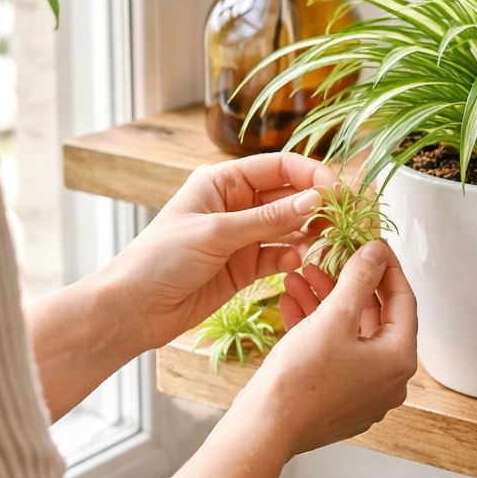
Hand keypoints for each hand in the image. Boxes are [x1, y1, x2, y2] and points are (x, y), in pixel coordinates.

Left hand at [105, 152, 337, 351]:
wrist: (133, 310)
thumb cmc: (160, 260)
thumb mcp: (217, 233)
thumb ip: (269, 219)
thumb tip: (316, 200)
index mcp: (222, 182)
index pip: (279, 167)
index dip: (311, 176)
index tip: (337, 192)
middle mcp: (236, 204)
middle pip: (289, 196)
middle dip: (316, 206)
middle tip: (343, 220)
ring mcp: (242, 236)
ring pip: (289, 227)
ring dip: (310, 233)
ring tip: (329, 243)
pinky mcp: (245, 266)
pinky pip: (280, 256)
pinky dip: (293, 259)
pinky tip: (300, 265)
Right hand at [176, 240, 417, 477]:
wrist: (263, 430)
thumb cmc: (300, 381)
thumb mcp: (334, 317)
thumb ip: (360, 279)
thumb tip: (378, 253)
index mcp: (398, 360)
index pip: (403, 300)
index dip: (386, 266)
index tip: (373, 245)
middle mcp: (388, 380)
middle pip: (375, 316)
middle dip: (347, 283)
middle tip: (330, 258)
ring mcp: (363, 392)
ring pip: (350, 333)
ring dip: (326, 301)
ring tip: (301, 277)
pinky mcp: (337, 398)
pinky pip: (334, 352)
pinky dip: (317, 327)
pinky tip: (291, 303)